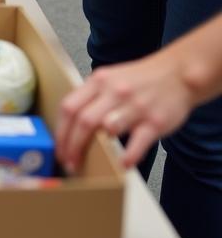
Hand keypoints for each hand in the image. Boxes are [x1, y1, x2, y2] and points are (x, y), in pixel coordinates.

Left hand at [56, 49, 199, 172]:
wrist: (178, 74)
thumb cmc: (141, 79)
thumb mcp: (110, 79)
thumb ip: (92, 96)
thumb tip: (72, 122)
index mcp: (98, 81)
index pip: (69, 106)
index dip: (60, 131)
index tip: (58, 148)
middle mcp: (114, 92)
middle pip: (83, 120)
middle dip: (71, 145)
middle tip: (69, 163)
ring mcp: (135, 106)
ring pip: (108, 127)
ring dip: (96, 148)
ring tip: (90, 164)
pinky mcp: (155, 121)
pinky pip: (138, 141)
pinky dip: (129, 155)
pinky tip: (122, 164)